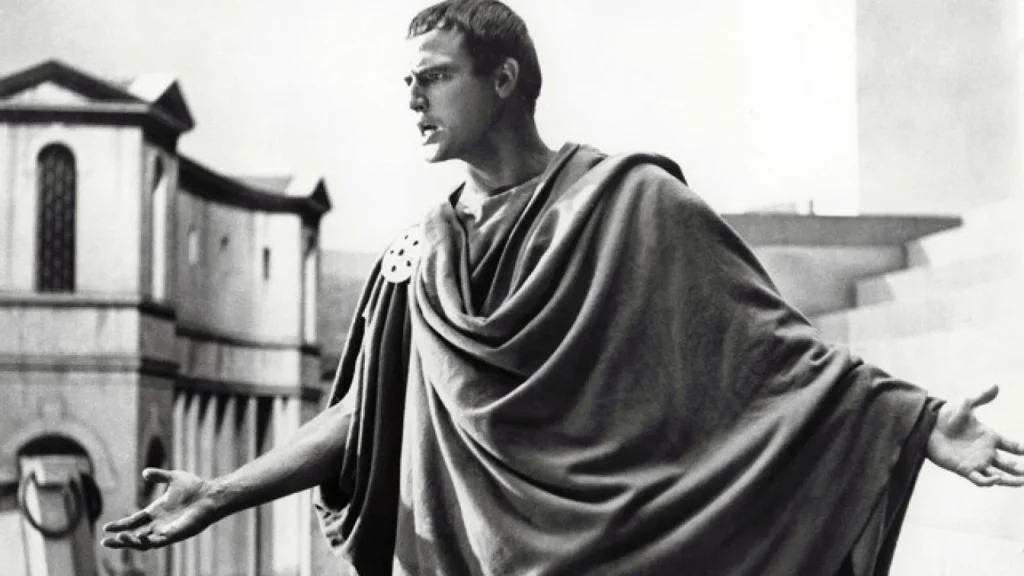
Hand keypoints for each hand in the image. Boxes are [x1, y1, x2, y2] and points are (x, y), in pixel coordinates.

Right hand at [101, 468, 219, 549]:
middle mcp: (159, 524)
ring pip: (143, 543)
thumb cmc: (195, 487)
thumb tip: (145, 472)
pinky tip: (137, 538)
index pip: (133, 522)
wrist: (210, 494)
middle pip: (134, 536)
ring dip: (130, 542)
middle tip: (105, 542)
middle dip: (119, 540)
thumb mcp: (173, 478)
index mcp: (155, 512)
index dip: (120, 525)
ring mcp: (166, 530)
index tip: (105, 528)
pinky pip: (158, 543)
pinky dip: (146, 542)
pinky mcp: (175, 535)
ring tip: (118, 538)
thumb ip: (159, 476)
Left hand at [926, 385, 1023, 486]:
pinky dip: (989, 482)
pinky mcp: (965, 469)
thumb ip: (980, 398)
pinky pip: (980, 479)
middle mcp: (986, 452)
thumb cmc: (946, 417)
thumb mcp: (965, 406)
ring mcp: (976, 462)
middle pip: (1008, 464)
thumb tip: (996, 386)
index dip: (1020, 448)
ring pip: (999, 475)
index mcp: (989, 437)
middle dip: (1019, 469)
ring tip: (1021, 482)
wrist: (927, 428)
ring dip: (1010, 480)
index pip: (1011, 445)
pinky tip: (996, 479)